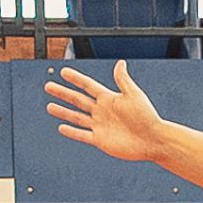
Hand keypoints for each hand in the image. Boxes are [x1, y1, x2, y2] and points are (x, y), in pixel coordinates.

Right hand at [45, 59, 166, 162]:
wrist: (153, 140)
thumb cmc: (147, 117)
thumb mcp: (134, 95)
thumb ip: (123, 80)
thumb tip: (120, 63)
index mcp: (109, 98)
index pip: (88, 86)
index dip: (76, 79)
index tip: (63, 71)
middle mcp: (102, 111)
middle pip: (78, 100)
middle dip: (63, 93)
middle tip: (49, 86)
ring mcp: (100, 125)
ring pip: (77, 117)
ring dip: (63, 112)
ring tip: (49, 106)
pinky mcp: (100, 140)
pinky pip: (82, 135)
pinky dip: (72, 132)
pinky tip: (61, 127)